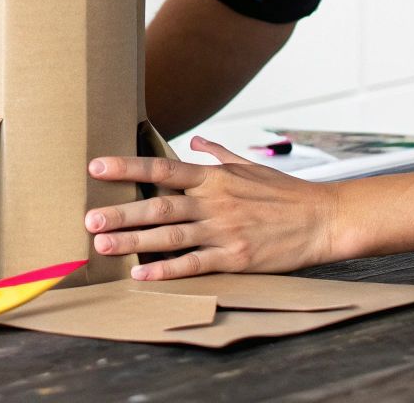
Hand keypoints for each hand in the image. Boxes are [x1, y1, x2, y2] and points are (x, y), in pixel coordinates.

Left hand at [85, 136, 343, 279]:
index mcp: (213, 178)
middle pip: (158, 207)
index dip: (127, 167)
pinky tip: (141, 275)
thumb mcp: (249, 166)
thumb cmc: (285, 193)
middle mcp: (213, 203)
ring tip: (103, 245)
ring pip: (170, 237)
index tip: (96, 167)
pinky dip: (167, 270)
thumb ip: (218, 153)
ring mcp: (223, 231)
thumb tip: (195, 139)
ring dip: (134, 242)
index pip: (161, 169)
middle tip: (88, 217)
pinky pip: (194, 264)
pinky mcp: (235, 258)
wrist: (324, 219)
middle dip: (121, 212)